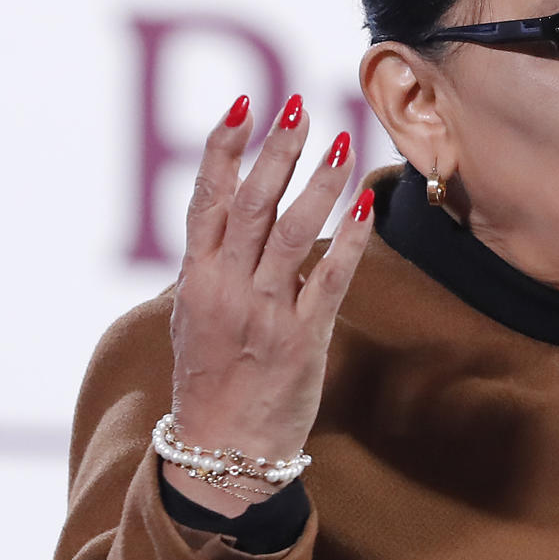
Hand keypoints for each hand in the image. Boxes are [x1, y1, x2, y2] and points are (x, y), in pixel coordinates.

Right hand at [166, 94, 372, 513]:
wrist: (220, 453)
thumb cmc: (210, 383)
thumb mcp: (192, 319)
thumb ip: (207, 270)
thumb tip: (218, 228)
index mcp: (195, 279)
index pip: (207, 201)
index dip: (223, 151)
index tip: (242, 106)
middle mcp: (226, 289)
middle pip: (253, 206)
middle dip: (276, 152)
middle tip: (298, 105)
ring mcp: (264, 313)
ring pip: (293, 234)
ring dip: (319, 184)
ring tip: (341, 142)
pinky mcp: (303, 339)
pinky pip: (330, 280)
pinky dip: (350, 240)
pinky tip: (367, 204)